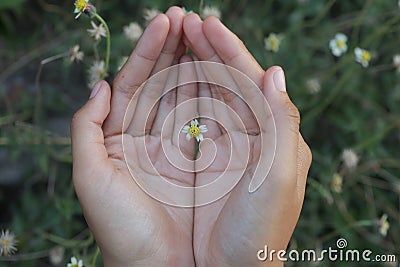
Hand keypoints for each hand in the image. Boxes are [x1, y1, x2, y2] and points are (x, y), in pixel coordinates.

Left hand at [71, 7, 196, 265]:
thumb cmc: (122, 230)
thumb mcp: (90, 179)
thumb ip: (86, 129)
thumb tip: (100, 85)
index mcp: (118, 140)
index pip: (133, 84)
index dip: (147, 52)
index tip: (164, 22)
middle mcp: (145, 139)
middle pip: (158, 85)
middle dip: (170, 50)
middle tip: (186, 17)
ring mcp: (173, 148)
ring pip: (182, 97)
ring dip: (190, 64)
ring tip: (200, 33)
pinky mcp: (197, 161)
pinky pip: (202, 121)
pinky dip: (207, 94)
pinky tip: (213, 69)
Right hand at [182, 14, 311, 265]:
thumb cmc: (259, 231)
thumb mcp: (279, 177)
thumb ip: (281, 122)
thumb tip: (275, 71)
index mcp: (275, 135)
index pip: (251, 80)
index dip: (229, 49)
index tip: (205, 23)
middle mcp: (255, 135)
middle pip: (230, 81)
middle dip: (208, 49)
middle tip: (184, 21)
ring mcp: (230, 145)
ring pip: (211, 94)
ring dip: (194, 65)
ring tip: (177, 39)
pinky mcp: (208, 159)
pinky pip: (196, 118)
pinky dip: (185, 94)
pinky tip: (175, 77)